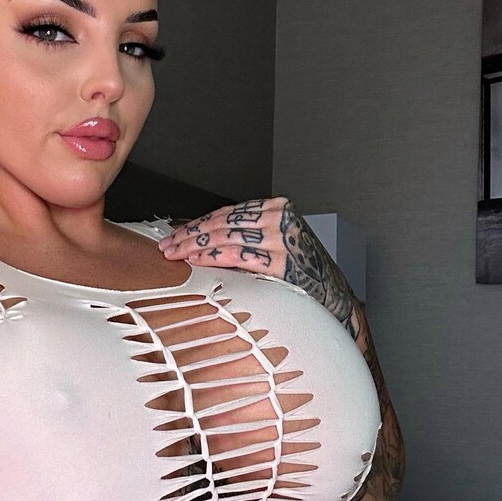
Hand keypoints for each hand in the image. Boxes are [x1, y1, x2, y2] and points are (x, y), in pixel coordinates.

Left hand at [157, 196, 355, 327]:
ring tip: (175, 254)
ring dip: (195, 246)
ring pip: (226, 236)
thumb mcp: (276, 242)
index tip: (178, 233)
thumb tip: (204, 240)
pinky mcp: (280, 260)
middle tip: (168, 245)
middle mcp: (279, 219)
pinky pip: (238, 256)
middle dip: (190, 235)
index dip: (199, 223)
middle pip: (223, 222)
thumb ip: (247, 235)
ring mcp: (280, 239)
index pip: (228, 212)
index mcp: (277, 208)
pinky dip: (213, 257)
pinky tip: (195, 261)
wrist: (333, 292)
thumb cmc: (301, 269)